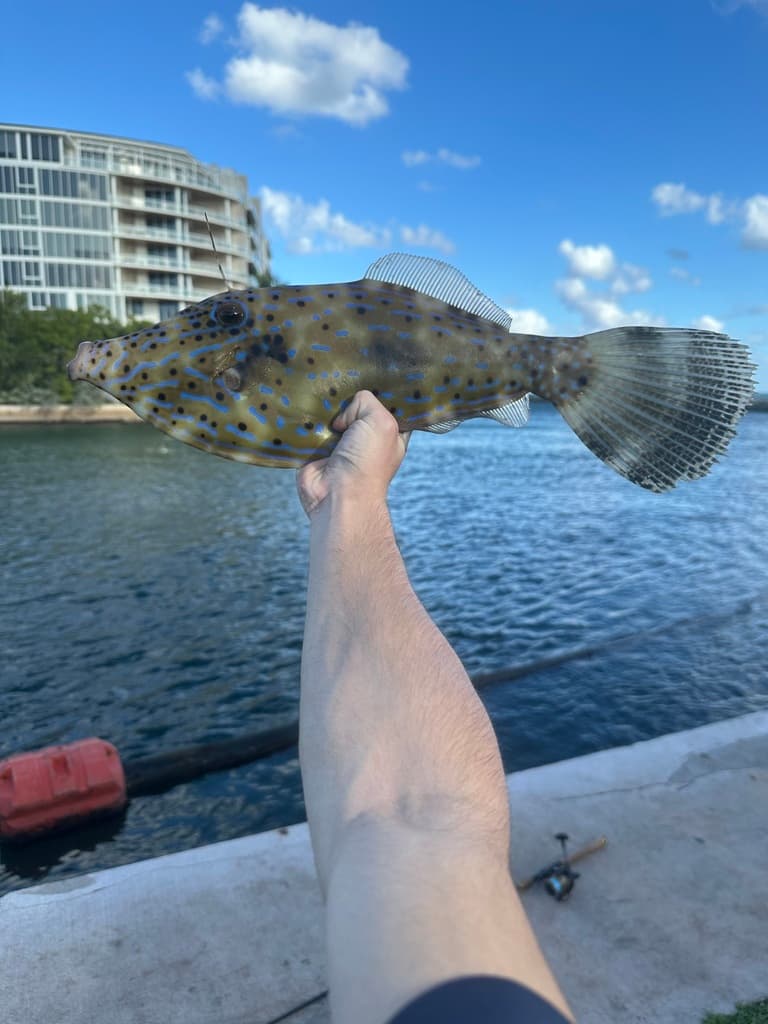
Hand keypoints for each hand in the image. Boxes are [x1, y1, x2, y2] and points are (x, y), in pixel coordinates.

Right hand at [296, 391, 409, 516]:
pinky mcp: (316, 448)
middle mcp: (364, 437)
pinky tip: (307, 413)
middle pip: (354, 404)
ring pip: (330, 413)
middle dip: (346, 396)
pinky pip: (309, 427)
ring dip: (324, 407)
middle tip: (339, 385)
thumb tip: (341, 414)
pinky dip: (306, 420)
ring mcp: (339, 442)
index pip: (386, 404)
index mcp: (388, 433)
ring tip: (320, 399)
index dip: (378, 391)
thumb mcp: (381, 422)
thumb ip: (367, 401)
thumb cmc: (367, 464)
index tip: (368, 377)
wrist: (337, 495)